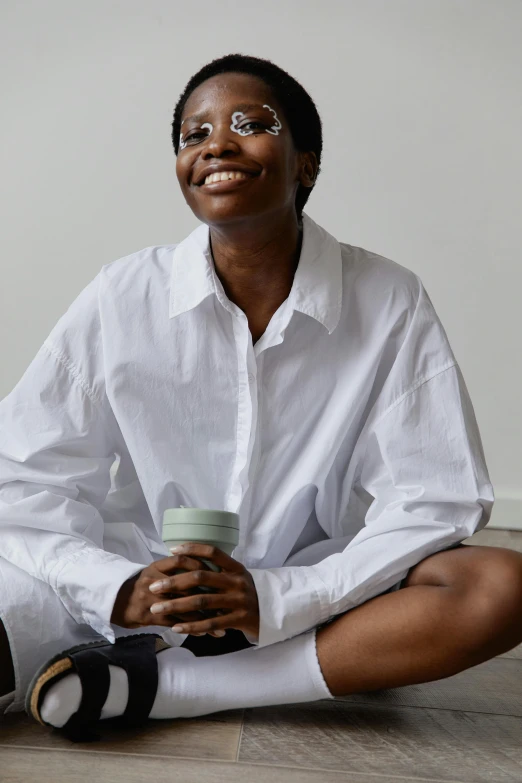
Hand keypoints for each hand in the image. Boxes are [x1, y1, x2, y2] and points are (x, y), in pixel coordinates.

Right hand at [111, 552, 227, 637]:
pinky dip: (192, 628)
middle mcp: (154, 581)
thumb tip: (204, 565)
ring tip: (222, 623)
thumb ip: (175, 569)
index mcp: (157, 567)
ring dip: (205, 617)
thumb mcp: (155, 572)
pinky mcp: (150, 616)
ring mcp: (151, 599)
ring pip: (184, 607)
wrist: (116, 601)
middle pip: (186, 585)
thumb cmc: (142, 585)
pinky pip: (175, 623)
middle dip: (209, 594)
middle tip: (227, 600)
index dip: (201, 565)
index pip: (181, 560)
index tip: (218, 573)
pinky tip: (206, 633)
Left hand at [147, 543, 259, 641]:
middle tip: (154, 586)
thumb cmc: (247, 595)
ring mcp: (238, 600)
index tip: (171, 551)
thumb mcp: (238, 578)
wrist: (272, 615)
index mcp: (236, 568)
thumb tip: (188, 562)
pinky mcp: (238, 619)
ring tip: (156, 608)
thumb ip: (218, 571)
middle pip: (201, 577)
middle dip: (173, 582)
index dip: (192, 549)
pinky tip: (175, 627)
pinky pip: (210, 623)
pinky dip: (191, 625)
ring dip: (176, 605)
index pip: (212, 551)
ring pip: (201, 601)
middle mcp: (237, 581)